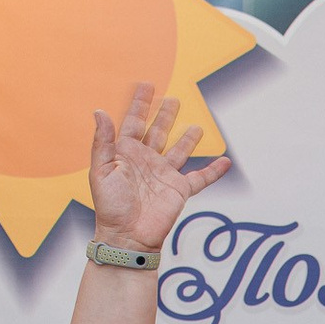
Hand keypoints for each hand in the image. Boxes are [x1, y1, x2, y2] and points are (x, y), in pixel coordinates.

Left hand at [88, 83, 230, 251]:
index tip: (146, 85)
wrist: (128, 237)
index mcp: (126, 153)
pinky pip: (200, 178)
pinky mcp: (179, 190)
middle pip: (158, 132)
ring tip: (196, 127)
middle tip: (173, 99)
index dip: (140, 104)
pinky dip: (214, 171)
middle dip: (165, 115)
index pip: (134, 122)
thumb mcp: (100, 170)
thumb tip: (99, 111)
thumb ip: (102, 141)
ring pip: (179, 150)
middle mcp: (146, 161)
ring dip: (187, 139)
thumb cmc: (110, 207)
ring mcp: (164, 175)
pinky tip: (225, 162)